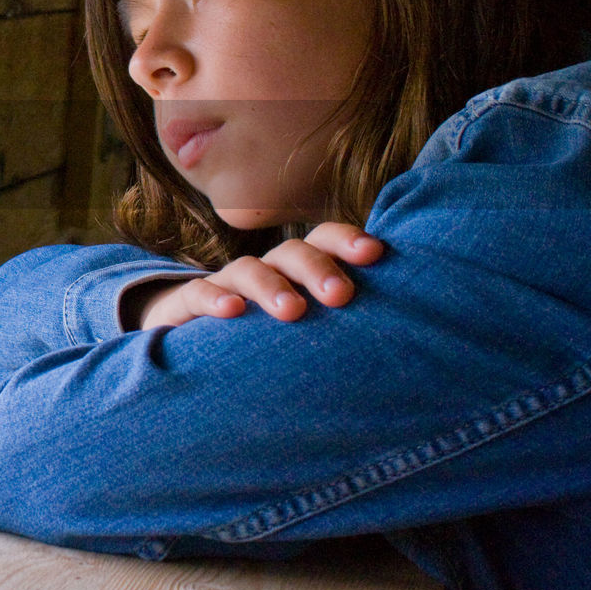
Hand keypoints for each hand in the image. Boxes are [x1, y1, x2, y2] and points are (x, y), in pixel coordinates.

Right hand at [135, 223, 383, 329]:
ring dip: (272, 285)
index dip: (347, 241)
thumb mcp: (304, 331)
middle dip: (317, 268)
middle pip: (292, 252)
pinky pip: (198, 294)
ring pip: (248, 269)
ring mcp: (225, 286)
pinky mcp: (186, 306)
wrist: (185, 343)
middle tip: (340, 296)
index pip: (323, 242)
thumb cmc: (261, 339)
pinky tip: (232, 311)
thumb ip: (341, 329)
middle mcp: (264, 272)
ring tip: (293, 311)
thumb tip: (405, 348)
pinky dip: (215, 299)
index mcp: (295, 273)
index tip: (375, 254)